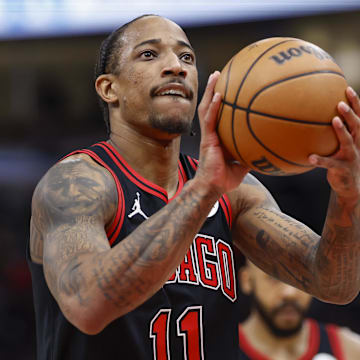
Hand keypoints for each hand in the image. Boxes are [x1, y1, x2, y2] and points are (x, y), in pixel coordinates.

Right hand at [195, 71, 248, 195]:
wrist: (212, 187)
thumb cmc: (225, 178)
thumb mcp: (243, 164)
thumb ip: (252, 154)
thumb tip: (268, 149)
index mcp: (218, 137)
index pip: (217, 114)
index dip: (219, 100)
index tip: (227, 86)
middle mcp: (211, 133)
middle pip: (210, 106)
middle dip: (212, 89)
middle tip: (219, 73)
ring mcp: (208, 135)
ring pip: (206, 108)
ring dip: (209, 91)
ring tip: (215, 75)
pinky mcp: (207, 140)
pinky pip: (209, 120)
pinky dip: (214, 107)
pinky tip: (219, 95)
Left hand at [309, 87, 359, 200]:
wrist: (350, 185)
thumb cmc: (342, 160)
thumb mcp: (340, 146)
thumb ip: (332, 133)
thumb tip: (310, 118)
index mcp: (357, 136)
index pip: (359, 115)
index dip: (355, 102)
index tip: (347, 88)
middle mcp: (358, 143)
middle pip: (357, 125)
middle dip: (350, 113)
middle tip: (340, 103)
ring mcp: (351, 156)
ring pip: (348, 141)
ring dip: (341, 130)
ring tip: (333, 120)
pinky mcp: (342, 168)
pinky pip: (330, 163)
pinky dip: (320, 160)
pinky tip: (309, 157)